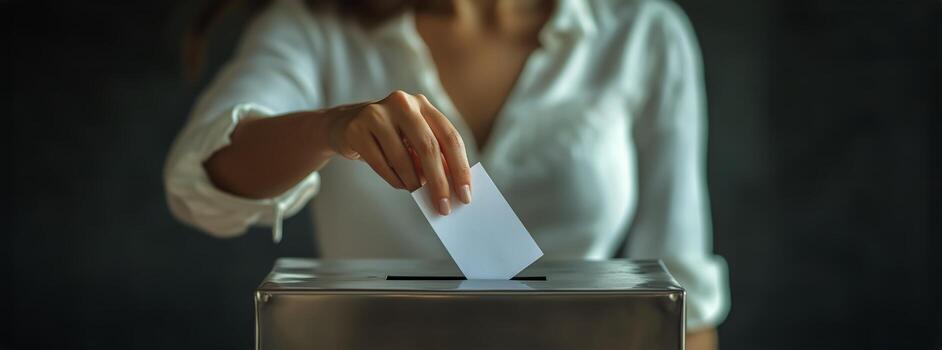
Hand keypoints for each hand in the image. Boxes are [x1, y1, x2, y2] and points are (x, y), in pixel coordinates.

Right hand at [326, 90, 471, 214]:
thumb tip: (453, 188)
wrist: (345, 125)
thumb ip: (434, 156)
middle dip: (439, 182)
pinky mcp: (357, 129)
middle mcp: (402, 103)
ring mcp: (377, 114)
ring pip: (403, 158)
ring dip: (413, 182)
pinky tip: (399, 184)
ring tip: (416, 191)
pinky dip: (394, 180)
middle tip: (444, 207)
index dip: (460, 167)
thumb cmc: (390, 137)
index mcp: (423, 104)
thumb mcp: (414, 139)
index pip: (450, 137)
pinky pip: (381, 164)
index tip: (465, 195)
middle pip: (428, 148)